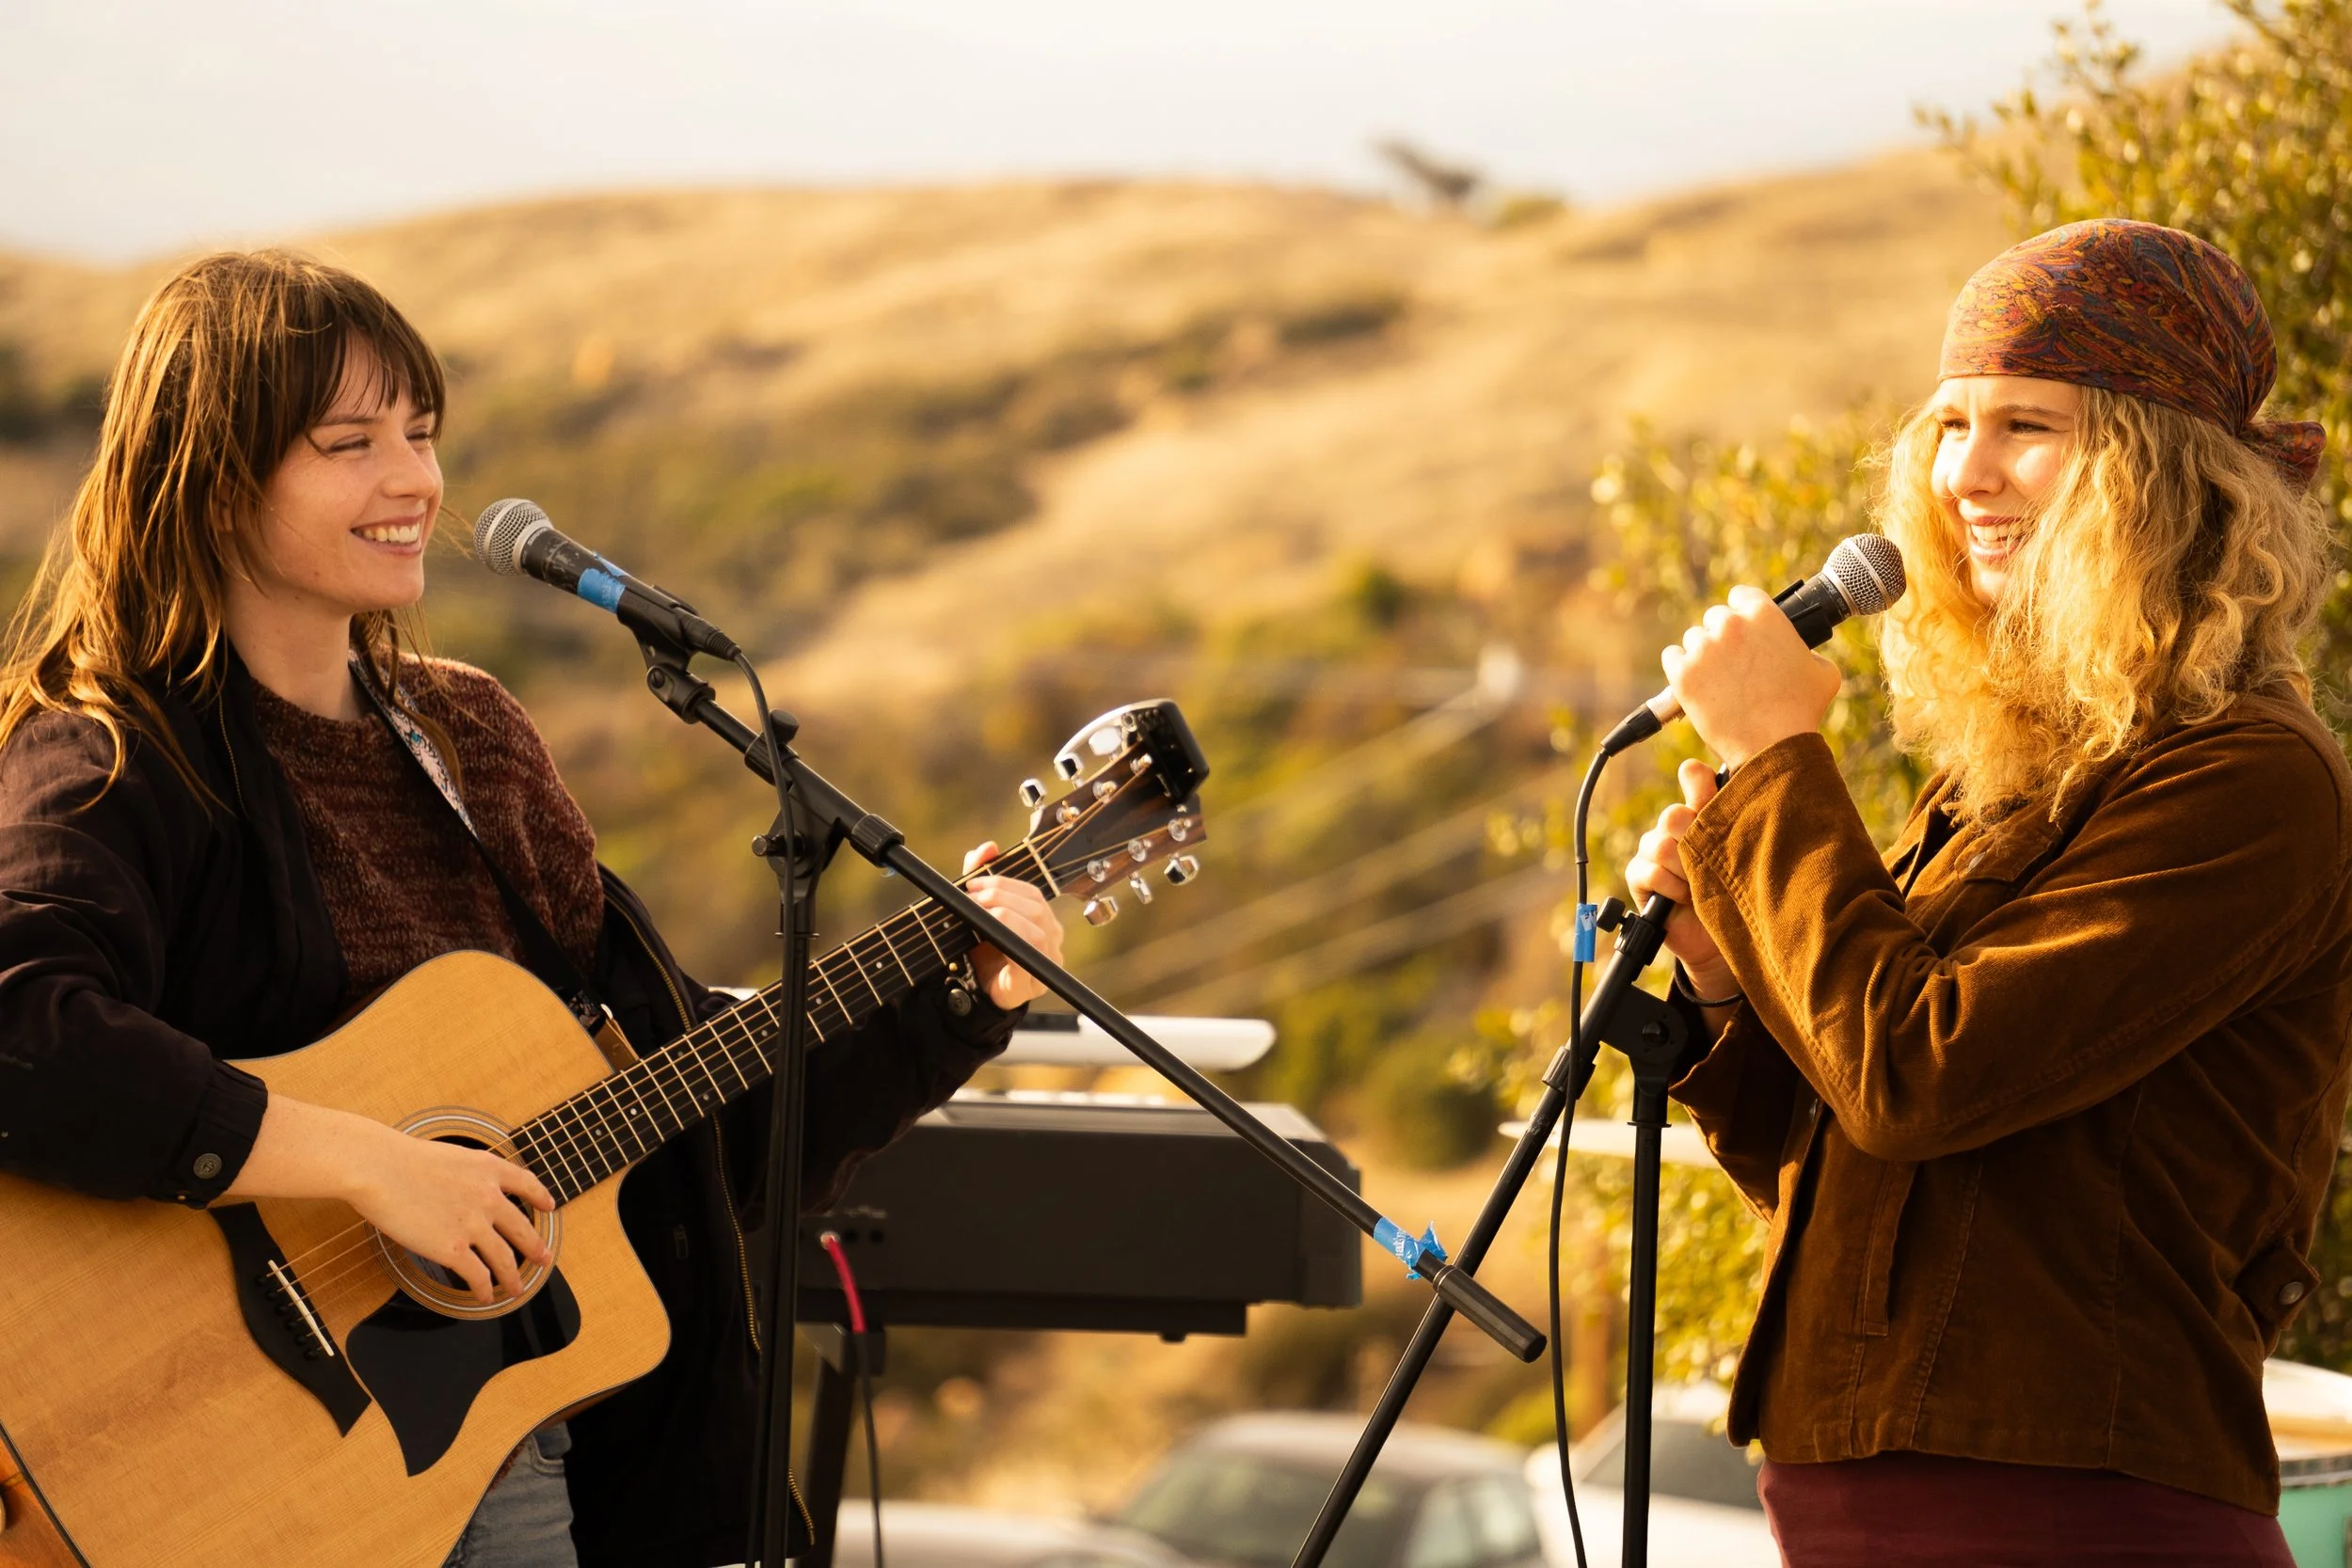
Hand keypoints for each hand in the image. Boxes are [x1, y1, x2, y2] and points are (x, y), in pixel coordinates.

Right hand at [343, 1123, 555, 1305]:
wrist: (381, 1169)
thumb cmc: (403, 1159)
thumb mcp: (452, 1156)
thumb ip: (469, 1174)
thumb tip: (468, 1189)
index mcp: (489, 1169)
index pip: (526, 1183)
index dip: (540, 1197)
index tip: (549, 1206)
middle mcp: (489, 1197)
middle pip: (522, 1229)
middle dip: (535, 1248)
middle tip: (544, 1259)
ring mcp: (473, 1225)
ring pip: (504, 1259)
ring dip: (512, 1278)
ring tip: (516, 1289)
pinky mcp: (453, 1249)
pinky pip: (478, 1276)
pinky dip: (485, 1289)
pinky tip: (485, 1296)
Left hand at [962, 842, 1064, 1010]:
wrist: (976, 992)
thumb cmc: (983, 951)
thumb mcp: (980, 911)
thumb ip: (983, 879)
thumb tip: (988, 847)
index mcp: (1044, 922)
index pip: (1033, 894)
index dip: (1004, 883)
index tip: (973, 882)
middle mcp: (1052, 940)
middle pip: (1037, 909)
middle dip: (1001, 896)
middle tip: (972, 896)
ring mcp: (1047, 963)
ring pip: (1036, 930)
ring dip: (1003, 914)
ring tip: (976, 911)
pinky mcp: (1034, 982)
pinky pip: (1028, 955)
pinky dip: (1007, 938)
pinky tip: (987, 931)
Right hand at [1625, 760, 1737, 999]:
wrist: (1725, 939)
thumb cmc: (1739, 895)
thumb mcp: (1746, 854)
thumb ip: (1737, 818)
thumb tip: (1734, 785)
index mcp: (1702, 812)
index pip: (1693, 776)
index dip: (1699, 783)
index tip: (1712, 802)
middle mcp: (1674, 827)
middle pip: (1673, 815)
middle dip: (1694, 842)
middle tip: (1711, 865)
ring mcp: (1653, 850)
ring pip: (1660, 844)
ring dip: (1684, 870)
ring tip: (1700, 887)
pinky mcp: (1639, 876)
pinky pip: (1649, 870)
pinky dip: (1671, 887)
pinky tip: (1684, 898)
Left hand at [1660, 585, 1842, 767]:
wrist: (1774, 745)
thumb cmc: (1802, 709)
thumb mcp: (1823, 670)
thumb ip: (1807, 650)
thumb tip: (1797, 649)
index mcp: (1764, 614)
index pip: (1742, 596)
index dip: (1743, 611)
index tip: (1743, 627)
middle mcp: (1730, 624)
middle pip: (1716, 618)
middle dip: (1723, 635)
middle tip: (1733, 661)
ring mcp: (1703, 648)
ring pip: (1694, 638)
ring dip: (1703, 653)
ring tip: (1719, 678)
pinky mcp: (1682, 673)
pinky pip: (1672, 657)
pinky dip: (1680, 667)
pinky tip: (1694, 680)